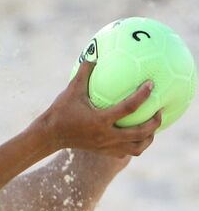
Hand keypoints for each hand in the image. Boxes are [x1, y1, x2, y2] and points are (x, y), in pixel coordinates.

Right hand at [35, 60, 160, 158]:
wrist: (50, 135)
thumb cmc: (60, 111)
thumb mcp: (71, 91)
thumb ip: (83, 74)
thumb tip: (93, 57)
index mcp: (100, 120)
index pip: (128, 108)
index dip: (142, 95)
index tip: (151, 85)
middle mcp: (106, 135)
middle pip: (140, 132)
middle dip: (154, 122)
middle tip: (160, 111)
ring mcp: (106, 146)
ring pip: (137, 147)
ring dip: (149, 138)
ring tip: (152, 127)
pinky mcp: (104, 151)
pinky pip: (127, 153)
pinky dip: (135, 146)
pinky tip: (136, 137)